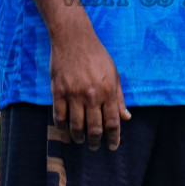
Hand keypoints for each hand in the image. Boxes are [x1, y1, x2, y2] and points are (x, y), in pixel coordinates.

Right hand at [50, 24, 129, 149]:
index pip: (112, 122)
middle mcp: (92, 95)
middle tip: (95, 147)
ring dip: (79, 138)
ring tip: (80, 141)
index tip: (112, 146)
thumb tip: (126, 117)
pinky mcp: (58, 91)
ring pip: (76, 126)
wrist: (73, 38)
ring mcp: (73, 94)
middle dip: (96, 142)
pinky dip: (62, 127)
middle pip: (94, 128)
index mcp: (108, 91)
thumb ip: (119, 97)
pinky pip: (59, 116)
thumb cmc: (97, 55)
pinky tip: (65, 131)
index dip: (113, 138)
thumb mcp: (114, 74)